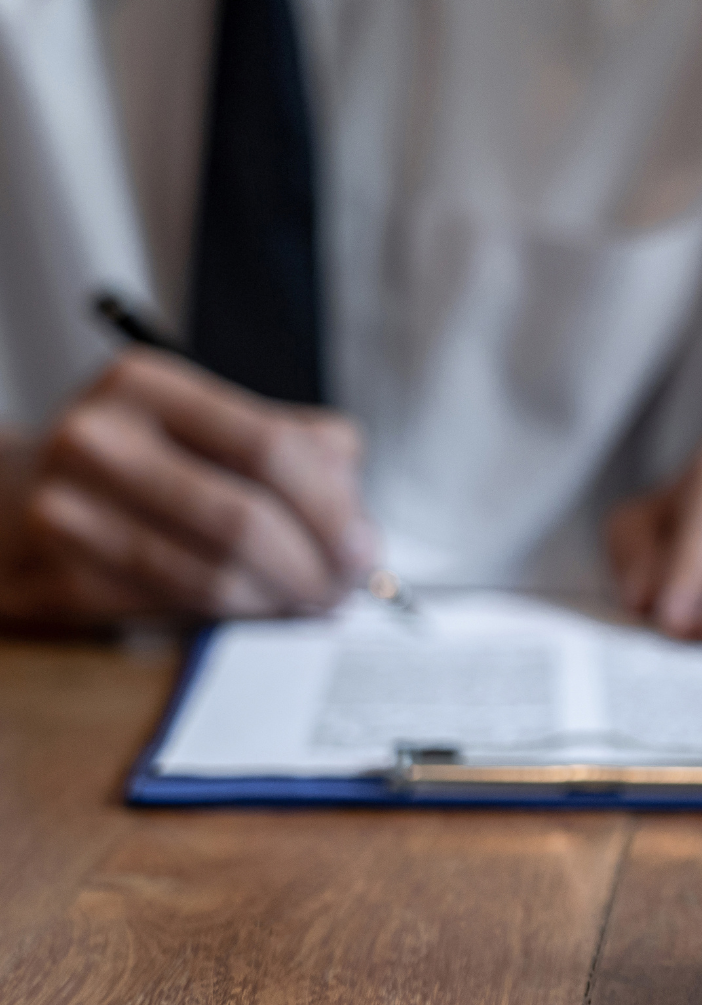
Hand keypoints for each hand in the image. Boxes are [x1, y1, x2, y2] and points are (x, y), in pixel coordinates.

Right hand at [0, 350, 375, 624]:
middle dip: (313, 568)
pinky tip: (248, 610)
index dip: (333, 509)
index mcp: (146, 385)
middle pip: (243, 519)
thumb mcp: (217, 426)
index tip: (365, 549)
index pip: (270, 447)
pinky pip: (172, 612)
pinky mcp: (55, 582)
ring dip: (278, 602)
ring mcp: (65, 512)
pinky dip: (227, 619)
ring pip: (211, 577)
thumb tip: (357, 525)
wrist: (21, 498)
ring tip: (308, 604)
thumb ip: (304, 452)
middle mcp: (96, 440)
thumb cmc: (148, 461)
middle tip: (343, 591)